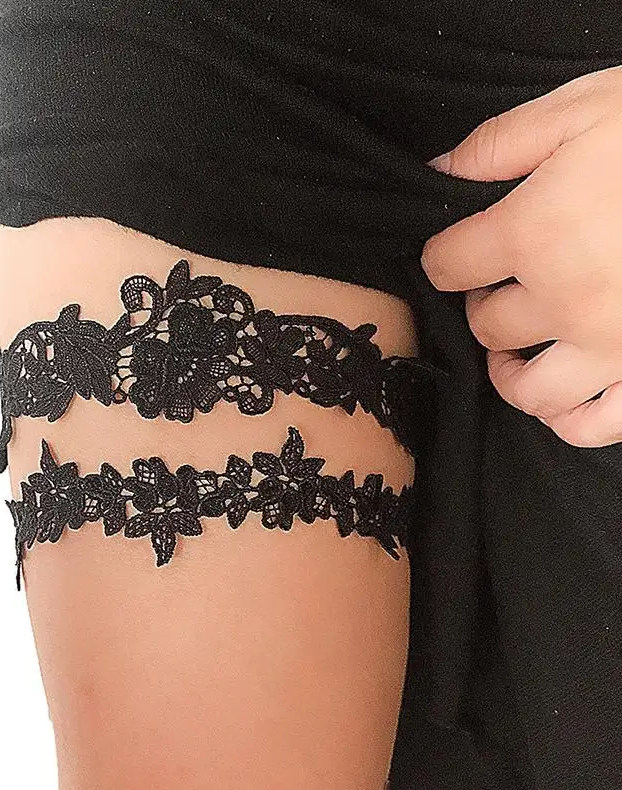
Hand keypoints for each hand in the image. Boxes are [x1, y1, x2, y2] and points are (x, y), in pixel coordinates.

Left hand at [421, 65, 621, 446]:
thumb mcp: (583, 109)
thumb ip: (499, 144)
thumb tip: (438, 171)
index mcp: (536, 234)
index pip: (447, 265)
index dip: (443, 256)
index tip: (455, 249)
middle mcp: (567, 302)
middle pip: (487, 325)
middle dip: (483, 303)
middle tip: (502, 284)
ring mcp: (614, 348)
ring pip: (530, 390)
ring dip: (512, 371)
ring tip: (518, 348)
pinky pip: (595, 426)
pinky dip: (569, 417)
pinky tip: (566, 392)